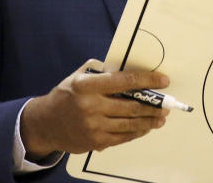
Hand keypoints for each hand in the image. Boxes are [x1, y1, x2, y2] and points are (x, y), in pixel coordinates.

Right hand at [19, 61, 169, 157]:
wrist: (45, 124)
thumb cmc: (66, 95)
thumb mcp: (79, 77)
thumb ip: (102, 73)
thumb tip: (131, 71)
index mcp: (87, 85)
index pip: (125, 81)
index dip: (147, 80)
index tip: (164, 80)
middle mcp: (90, 106)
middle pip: (131, 105)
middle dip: (153, 104)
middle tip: (167, 104)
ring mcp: (93, 126)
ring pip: (130, 123)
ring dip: (150, 120)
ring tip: (161, 117)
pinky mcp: (96, 142)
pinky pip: (123, 137)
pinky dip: (138, 131)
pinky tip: (146, 127)